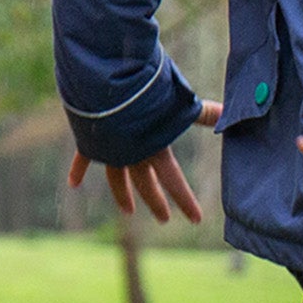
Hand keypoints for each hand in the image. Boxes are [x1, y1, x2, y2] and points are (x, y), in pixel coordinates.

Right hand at [67, 99, 222, 223]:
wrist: (102, 82)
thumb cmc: (143, 90)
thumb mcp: (177, 101)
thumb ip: (202, 112)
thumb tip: (230, 113)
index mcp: (154, 149)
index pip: (175, 182)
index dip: (186, 201)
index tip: (196, 220)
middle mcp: (132, 155)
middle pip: (146, 185)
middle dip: (156, 202)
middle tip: (164, 219)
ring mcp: (108, 150)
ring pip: (117, 178)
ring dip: (123, 194)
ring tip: (127, 211)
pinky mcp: (89, 139)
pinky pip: (83, 158)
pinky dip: (78, 170)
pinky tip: (73, 184)